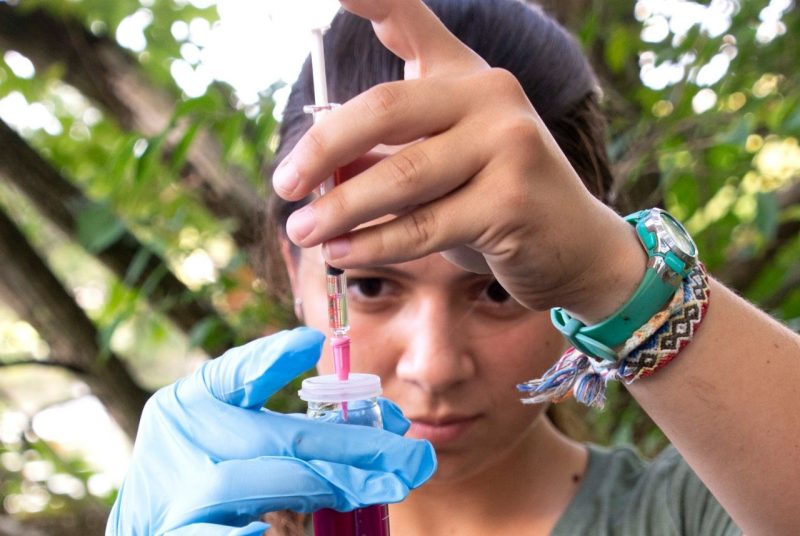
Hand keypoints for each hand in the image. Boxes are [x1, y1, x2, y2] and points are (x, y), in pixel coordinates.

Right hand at [106, 328, 435, 534]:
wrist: (153, 519)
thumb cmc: (203, 464)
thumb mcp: (229, 423)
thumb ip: (283, 403)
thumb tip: (345, 375)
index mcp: (191, 402)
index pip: (232, 373)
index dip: (271, 358)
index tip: (313, 343)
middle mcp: (176, 438)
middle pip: (270, 437)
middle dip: (350, 448)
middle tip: (409, 459)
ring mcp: (168, 491)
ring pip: (244, 484)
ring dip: (321, 485)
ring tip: (380, 489)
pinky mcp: (167, 535)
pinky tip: (267, 533)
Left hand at [273, 0, 643, 321]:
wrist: (572, 246)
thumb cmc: (492, 199)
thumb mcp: (439, 167)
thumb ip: (384, 156)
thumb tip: (317, 174)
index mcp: (465, 76)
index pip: (410, 18)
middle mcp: (490, 94)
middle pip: (385, 110)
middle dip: (323, 150)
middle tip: (284, 184)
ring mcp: (508, 142)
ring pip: (400, 176)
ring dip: (340, 210)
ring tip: (302, 232)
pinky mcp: (512, 199)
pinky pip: (422, 225)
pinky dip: (373, 243)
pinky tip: (341, 252)